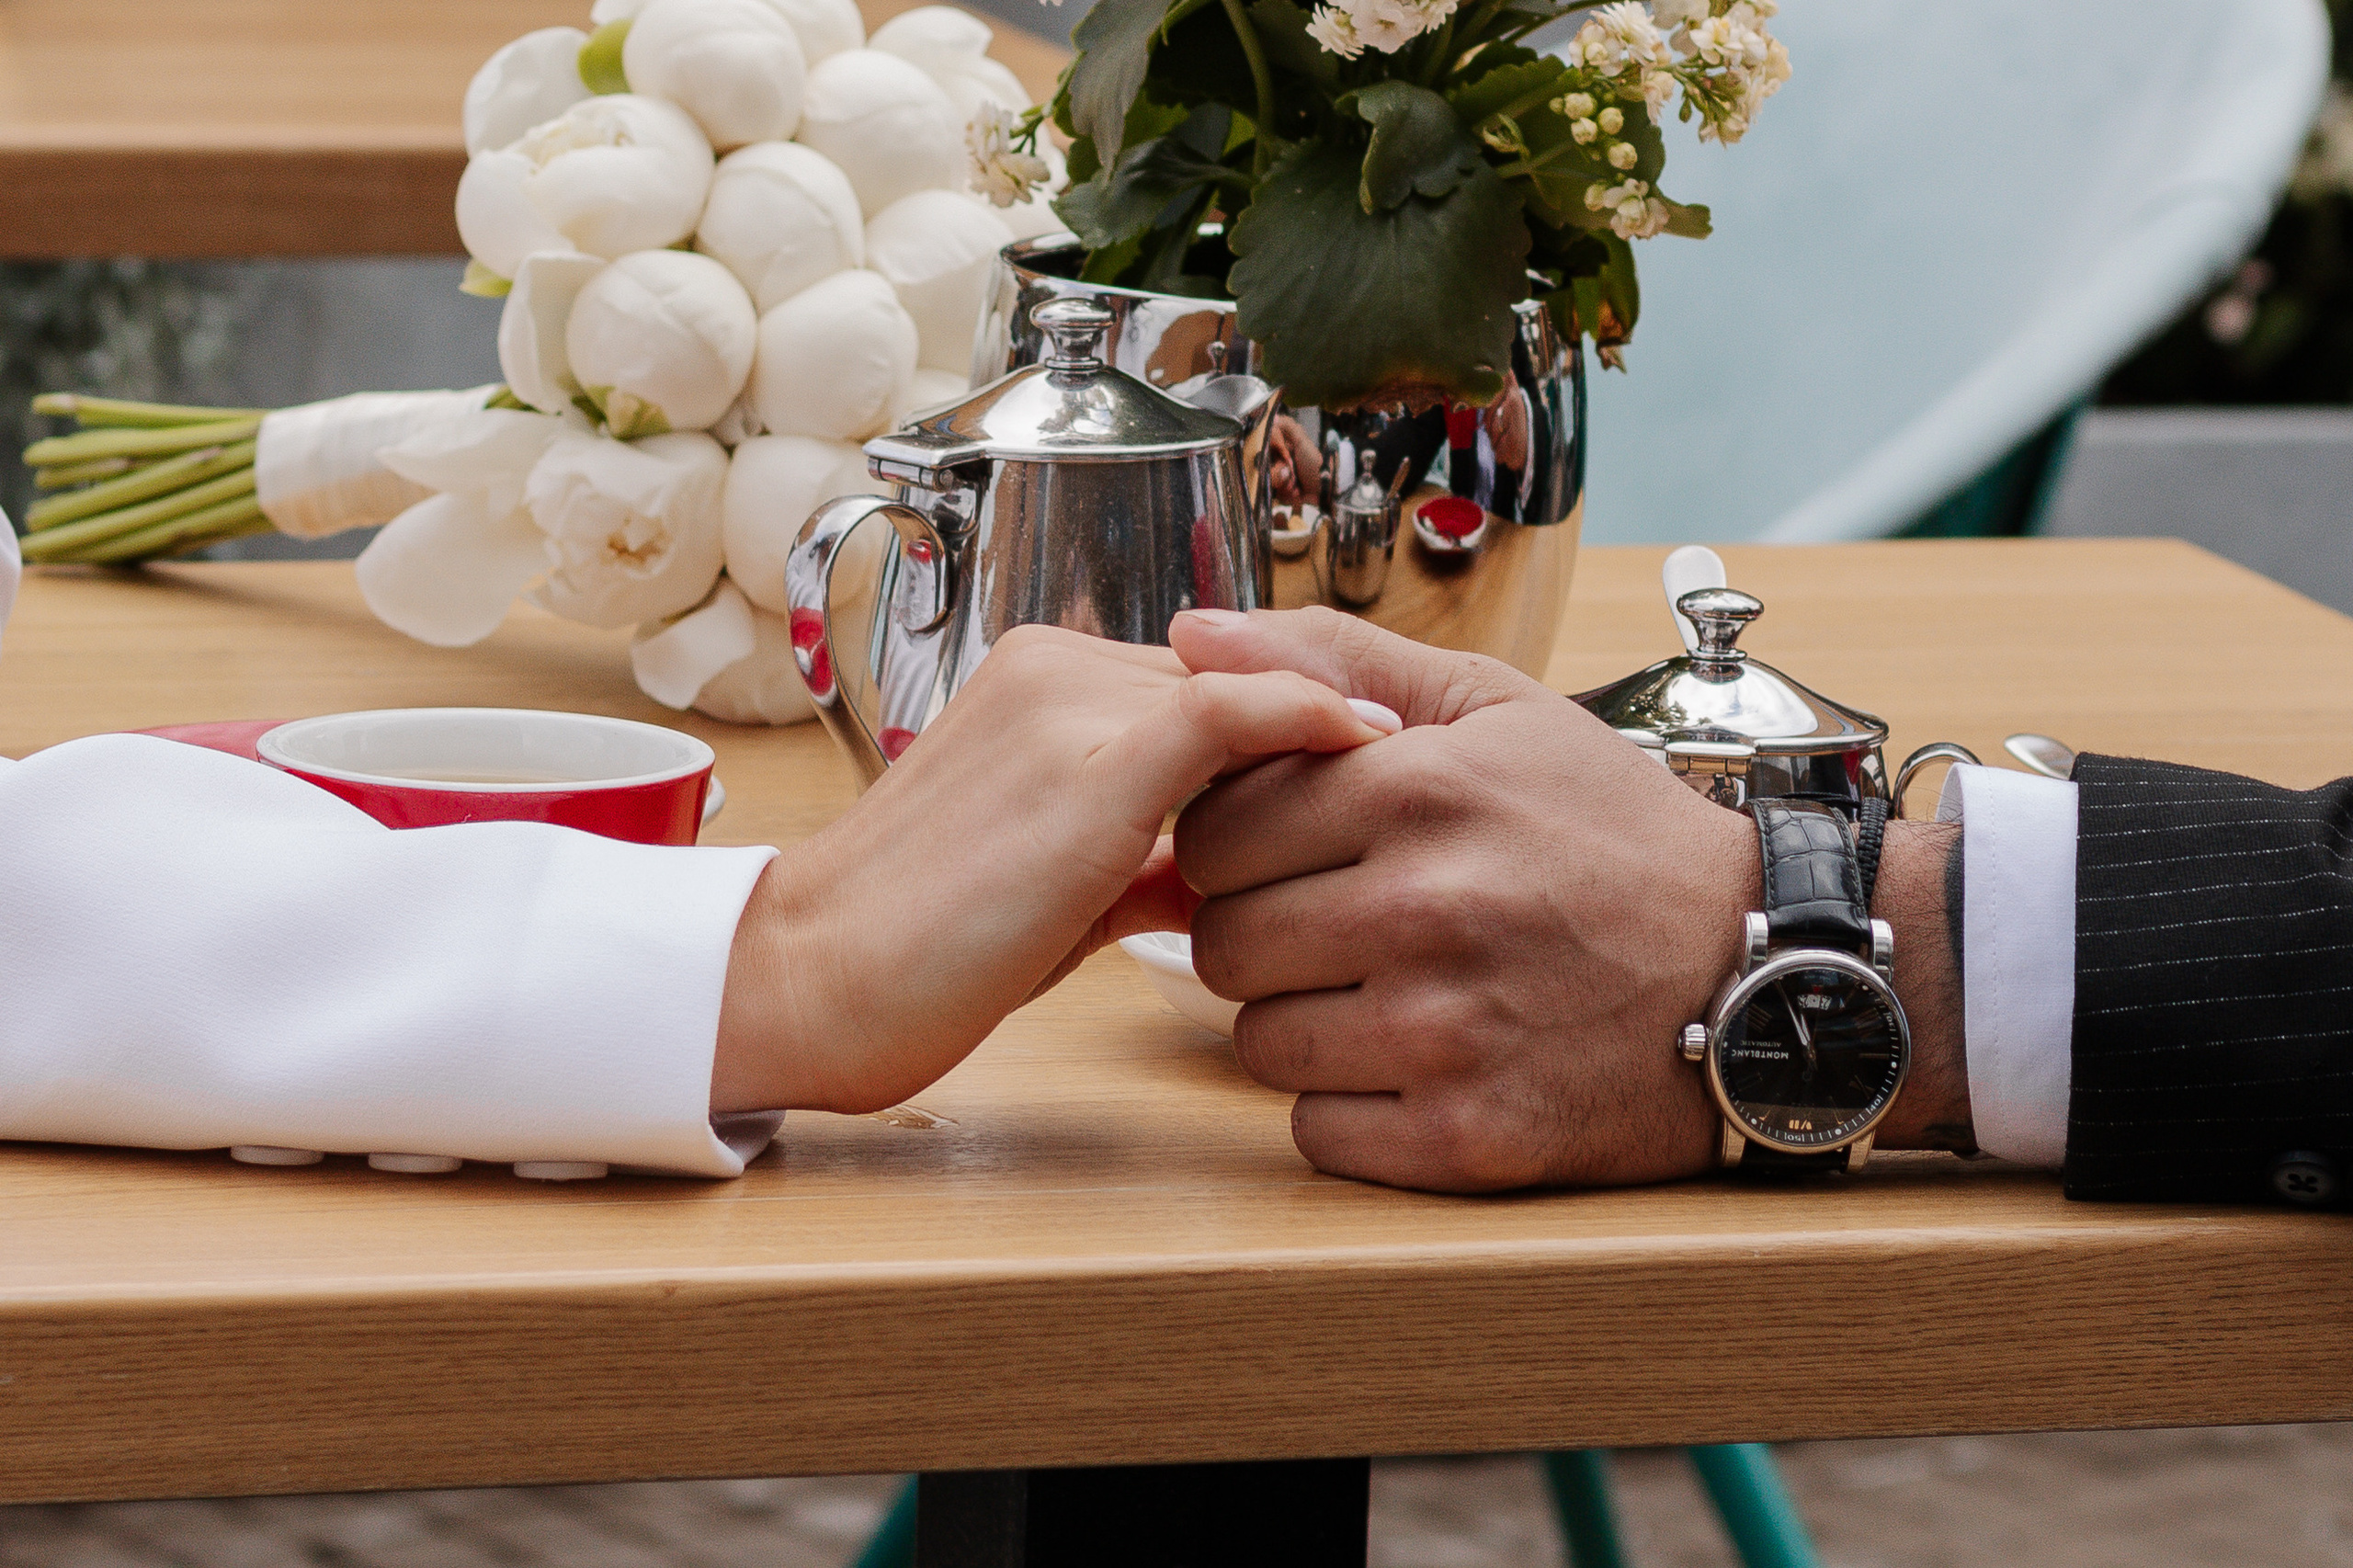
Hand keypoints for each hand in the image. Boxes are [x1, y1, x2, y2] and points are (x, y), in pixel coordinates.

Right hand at [711, 624, 1395, 1114]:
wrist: (813, 981)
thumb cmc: (922, 952)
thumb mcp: (1058, 884)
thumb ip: (1145, 853)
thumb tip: (1233, 871)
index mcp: (1038, 682)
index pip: (1206, 684)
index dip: (1295, 727)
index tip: (1380, 767)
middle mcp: (1055, 667)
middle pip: (1235, 683)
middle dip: (1323, 733)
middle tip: (1420, 778)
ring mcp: (1070, 704)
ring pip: (1243, 692)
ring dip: (1331, 736)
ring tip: (1419, 781)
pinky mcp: (1091, 763)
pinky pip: (1235, 712)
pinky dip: (1313, 721)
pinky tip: (1377, 746)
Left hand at [1168, 607, 1967, 1192]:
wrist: (1762, 967)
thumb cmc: (1613, 833)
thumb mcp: (1495, 708)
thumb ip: (1335, 660)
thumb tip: (1189, 635)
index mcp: (1415, 789)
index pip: (1212, 832)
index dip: (1246, 846)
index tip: (1310, 853)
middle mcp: (1423, 908)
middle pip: (1223, 943)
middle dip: (1271, 935)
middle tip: (1354, 926)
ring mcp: (1446, 1031)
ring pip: (1261, 1043)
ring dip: (1308, 1025)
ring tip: (1396, 992)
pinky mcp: (1471, 1136)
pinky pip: (1318, 1132)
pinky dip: (1356, 1109)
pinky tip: (1427, 1063)